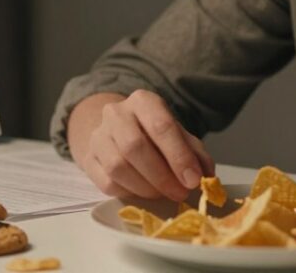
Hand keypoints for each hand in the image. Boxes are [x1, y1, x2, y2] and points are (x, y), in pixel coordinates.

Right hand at [75, 90, 214, 200]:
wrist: (118, 132)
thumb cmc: (154, 136)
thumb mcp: (179, 136)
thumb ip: (195, 154)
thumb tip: (206, 178)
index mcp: (143, 101)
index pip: (161, 126)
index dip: (179, 156)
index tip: (194, 180)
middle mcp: (116, 114)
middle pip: (135, 147)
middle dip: (162, 176)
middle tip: (180, 192)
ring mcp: (98, 136)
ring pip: (118, 167)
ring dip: (146, 187)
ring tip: (163, 194)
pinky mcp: (88, 159)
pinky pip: (107, 183)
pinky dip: (130, 193)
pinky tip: (144, 192)